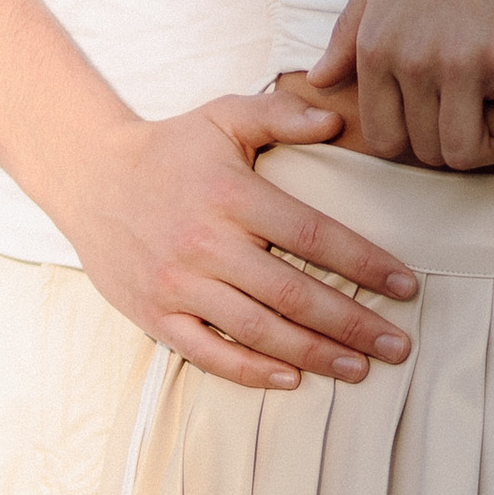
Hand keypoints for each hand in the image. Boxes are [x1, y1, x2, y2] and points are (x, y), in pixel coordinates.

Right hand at [62, 88, 419, 390]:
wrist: (88, 177)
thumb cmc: (168, 149)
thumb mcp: (222, 117)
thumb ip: (279, 114)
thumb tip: (335, 121)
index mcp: (231, 195)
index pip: (313, 236)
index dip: (364, 264)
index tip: (405, 286)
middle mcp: (206, 243)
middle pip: (293, 293)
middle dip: (352, 324)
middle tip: (397, 346)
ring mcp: (178, 284)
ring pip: (258, 331)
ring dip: (314, 354)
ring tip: (359, 368)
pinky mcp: (155, 314)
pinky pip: (208, 353)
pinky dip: (251, 372)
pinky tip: (291, 379)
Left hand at [311, 0, 493, 171]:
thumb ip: (350, 32)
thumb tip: (320, 78)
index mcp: (378, 46)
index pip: (383, 136)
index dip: (412, 142)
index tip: (439, 127)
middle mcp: (413, 61)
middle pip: (426, 150)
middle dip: (452, 148)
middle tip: (481, 129)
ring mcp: (463, 62)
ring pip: (468, 152)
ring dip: (492, 154)